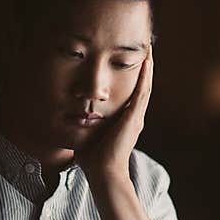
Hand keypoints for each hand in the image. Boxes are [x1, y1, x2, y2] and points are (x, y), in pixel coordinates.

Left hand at [75, 44, 152, 180]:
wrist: (103, 172)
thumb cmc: (92, 158)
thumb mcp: (88, 133)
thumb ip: (85, 124)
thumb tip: (71, 116)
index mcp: (125, 120)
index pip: (131, 93)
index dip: (133, 76)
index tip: (130, 60)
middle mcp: (134, 116)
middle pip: (142, 85)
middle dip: (144, 66)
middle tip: (144, 47)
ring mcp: (136, 116)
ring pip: (145, 85)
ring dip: (147, 66)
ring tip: (148, 48)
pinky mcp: (133, 117)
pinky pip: (142, 92)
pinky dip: (145, 76)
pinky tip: (146, 61)